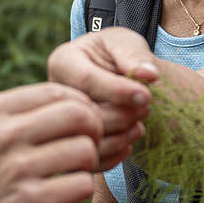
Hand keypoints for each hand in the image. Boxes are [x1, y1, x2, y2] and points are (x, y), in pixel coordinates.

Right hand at [0, 83, 103, 202]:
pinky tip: (66, 191)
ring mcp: (16, 169)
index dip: (81, 104)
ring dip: (89, 162)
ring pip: (85, 150)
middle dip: (93, 129)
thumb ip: (23, 112)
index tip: (81, 122)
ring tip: (75, 170)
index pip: (59, 90)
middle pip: (80, 114)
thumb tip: (82, 101)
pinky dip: (81, 188)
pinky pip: (80, 185)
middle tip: (88, 145)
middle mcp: (4, 134)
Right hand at [48, 29, 159, 167]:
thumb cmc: (116, 53)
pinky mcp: (67, 144)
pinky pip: (89, 160)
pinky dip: (114, 155)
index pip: (86, 80)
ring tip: (139, 123)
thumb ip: (134, 56)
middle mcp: (54, 94)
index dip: (119, 90)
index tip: (147, 96)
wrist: (111, 71)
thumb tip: (149, 75)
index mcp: (62, 61)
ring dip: (121, 136)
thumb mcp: (124, 43)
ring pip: (86, 140)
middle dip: (122, 114)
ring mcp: (57, 122)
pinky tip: (129, 141)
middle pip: (84, 114)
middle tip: (146, 108)